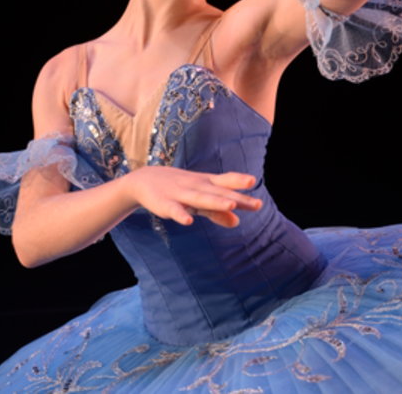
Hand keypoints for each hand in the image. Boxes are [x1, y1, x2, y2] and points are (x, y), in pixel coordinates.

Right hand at [128, 166, 261, 227]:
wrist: (144, 179)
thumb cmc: (178, 189)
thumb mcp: (198, 199)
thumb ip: (217, 211)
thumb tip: (237, 222)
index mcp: (205, 183)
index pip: (226, 182)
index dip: (240, 182)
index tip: (255, 183)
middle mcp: (196, 186)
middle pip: (219, 193)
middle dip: (237, 198)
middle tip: (257, 204)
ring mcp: (181, 194)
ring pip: (201, 199)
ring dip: (216, 202)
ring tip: (231, 206)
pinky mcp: (165, 204)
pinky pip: (174, 210)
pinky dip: (180, 215)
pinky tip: (188, 222)